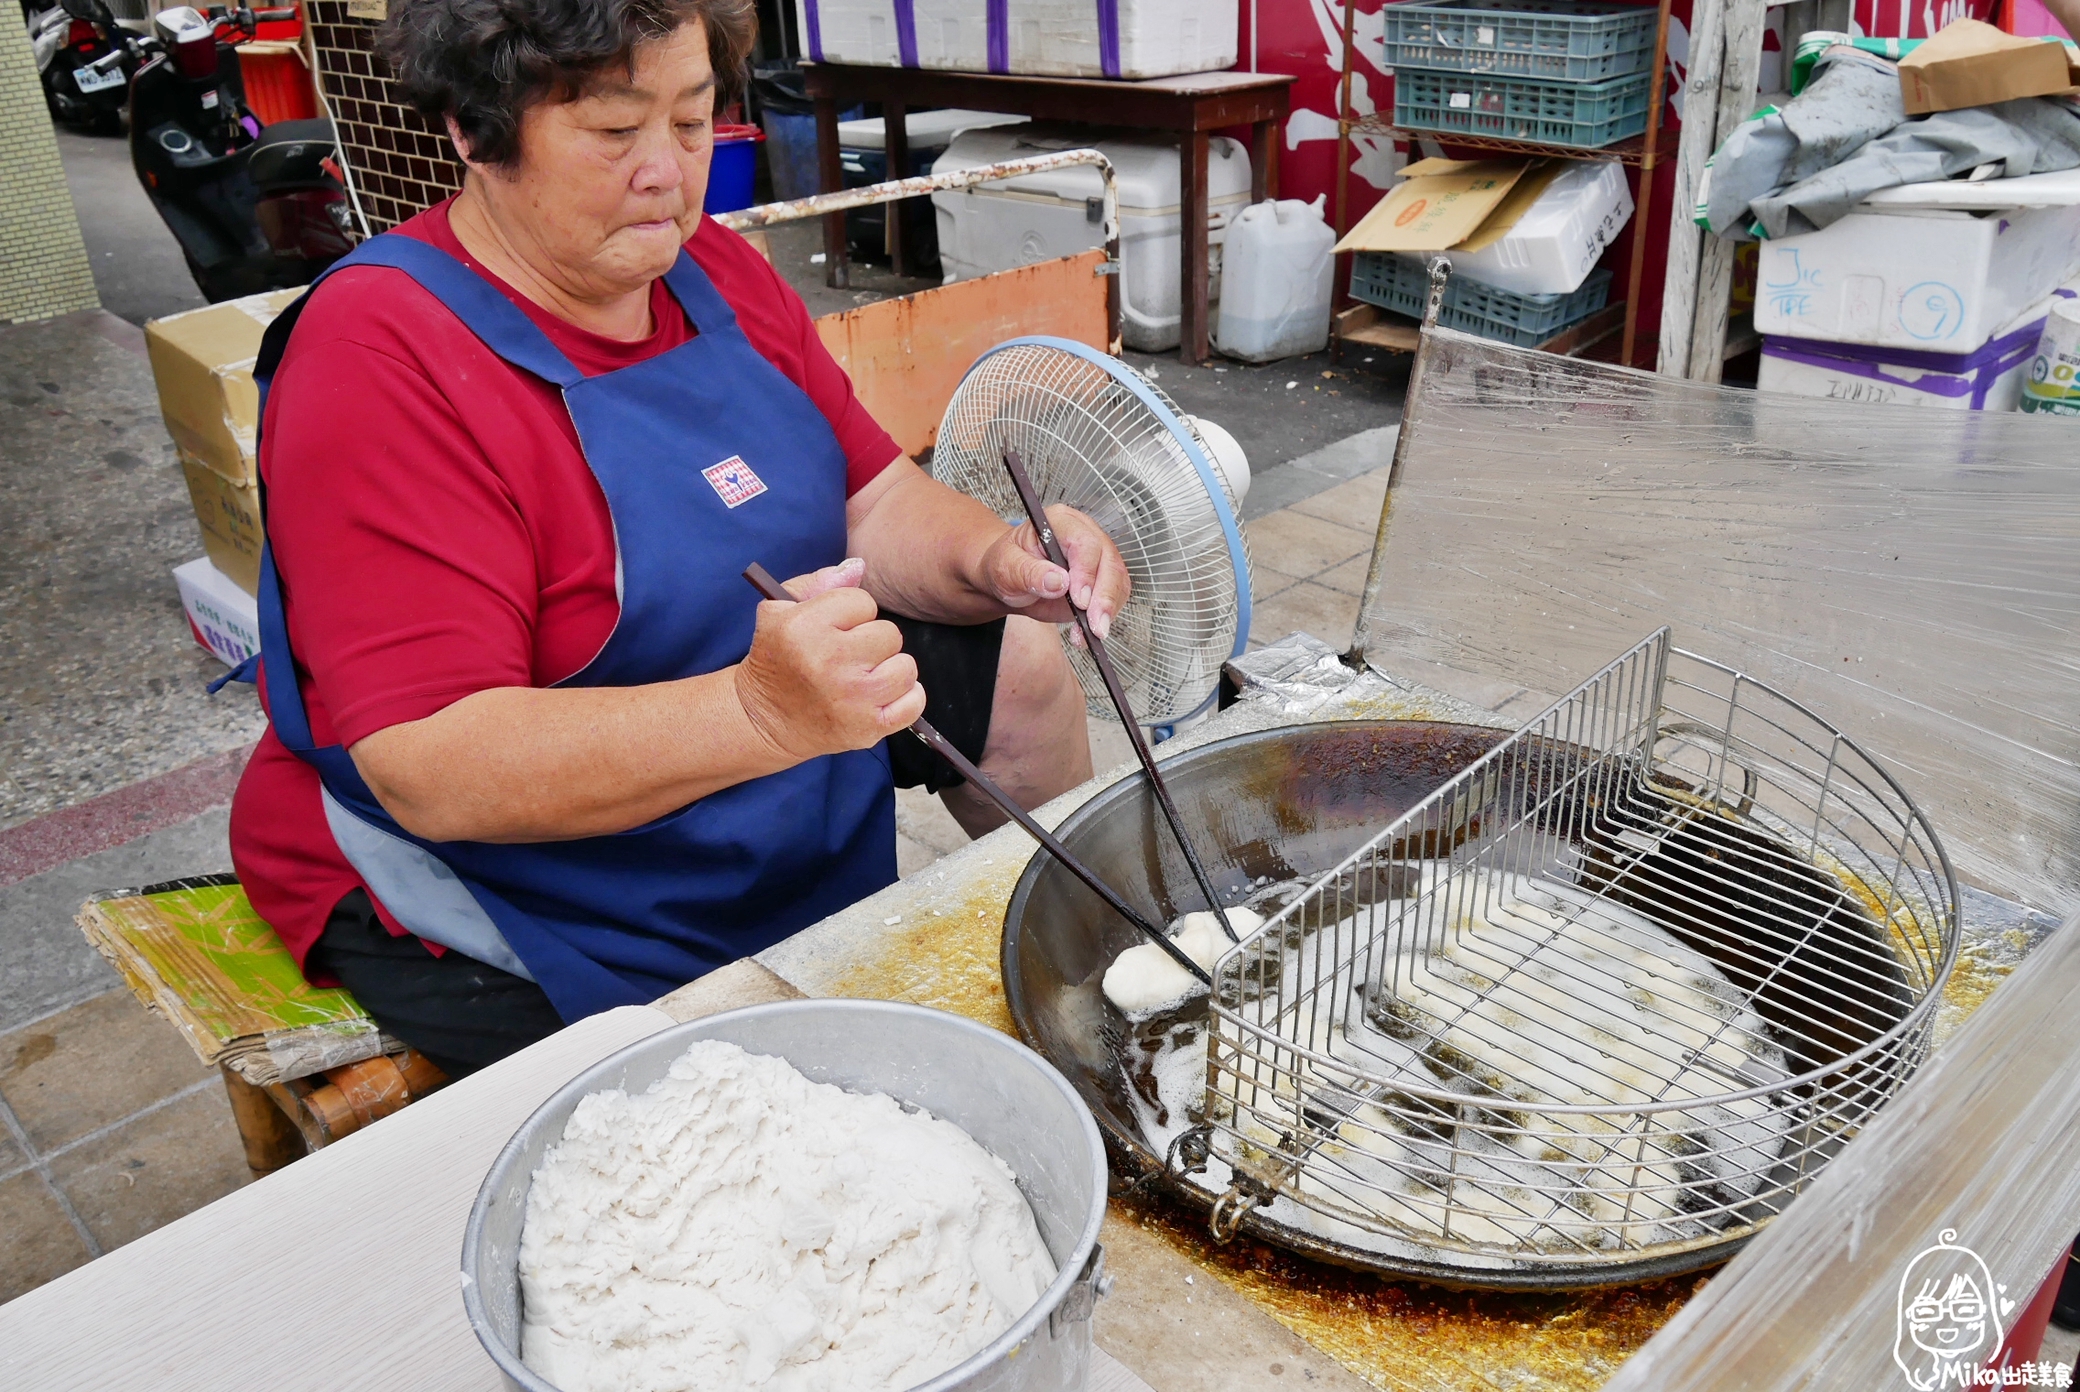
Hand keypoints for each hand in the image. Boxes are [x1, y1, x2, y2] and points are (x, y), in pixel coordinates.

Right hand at [734, 560, 923, 762]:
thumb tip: (858, 569)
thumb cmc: (777, 659)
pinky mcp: (868, 727)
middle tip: (849, 656)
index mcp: (805, 627)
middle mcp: (830, 661)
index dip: (851, 615)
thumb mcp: (778, 610)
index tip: (835, 630)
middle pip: (889, 633)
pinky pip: (914, 702)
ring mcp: (853, 698)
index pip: (863, 602)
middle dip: (872, 642)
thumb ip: (818, 583)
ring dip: (889, 669)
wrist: (764, 718)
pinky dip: (906, 698)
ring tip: (865, 676)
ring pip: (906, 666)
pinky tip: (882, 696)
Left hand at [977, 505, 1130, 641]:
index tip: (1079, 599)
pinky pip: (1114, 597)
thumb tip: (1058, 581)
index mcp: (1060, 522)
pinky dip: (1105, 617)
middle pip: (1109, 561)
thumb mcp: (1006, 568)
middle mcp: (1084, 535)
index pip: (1085, 542)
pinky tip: (1086, 632)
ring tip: (1092, 632)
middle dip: (1104, 596)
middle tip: (1095, 624)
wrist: (1010, 581)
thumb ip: (1029, 573)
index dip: (1086, 571)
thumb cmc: (1006, 566)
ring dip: (1108, 610)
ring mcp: (1096, 557)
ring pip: (1117, 580)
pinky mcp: (1101, 580)